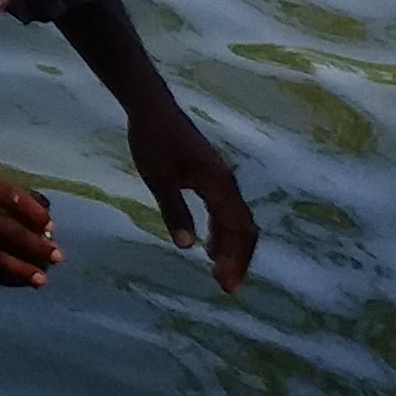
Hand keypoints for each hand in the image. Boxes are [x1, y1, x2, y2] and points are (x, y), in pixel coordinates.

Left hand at [126, 89, 259, 293]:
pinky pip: (225, 210)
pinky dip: (221, 231)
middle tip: (227, 287)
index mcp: (219, 185)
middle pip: (243, 228)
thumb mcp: (159, 179)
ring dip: (230, 247)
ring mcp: (221, 179)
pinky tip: (209, 244)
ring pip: (235, 220)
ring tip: (219, 272)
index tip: (227, 284)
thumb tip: (187, 247)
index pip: (237, 230)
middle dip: (238, 259)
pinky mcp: (210, 175)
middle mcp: (227, 184)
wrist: (152, 107)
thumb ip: (174, 211)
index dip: (236, 259)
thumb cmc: (153, 140)